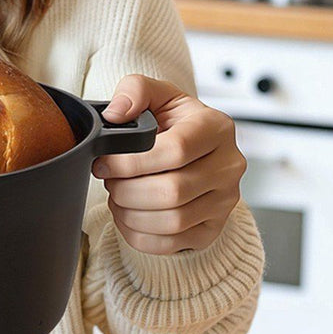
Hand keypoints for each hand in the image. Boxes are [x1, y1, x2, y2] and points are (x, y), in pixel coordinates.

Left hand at [93, 75, 244, 254]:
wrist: (194, 150)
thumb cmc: (173, 122)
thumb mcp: (157, 94)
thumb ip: (134, 90)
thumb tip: (115, 114)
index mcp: (216, 128)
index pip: (177, 150)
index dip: (131, 161)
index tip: (103, 162)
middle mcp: (229, 166)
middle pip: (173, 190)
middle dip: (127, 189)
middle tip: (109, 181)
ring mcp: (225, 201)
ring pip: (173, 220)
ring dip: (131, 213)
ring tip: (117, 197)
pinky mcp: (213, 228)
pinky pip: (173, 243)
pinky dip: (139, 235)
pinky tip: (127, 216)